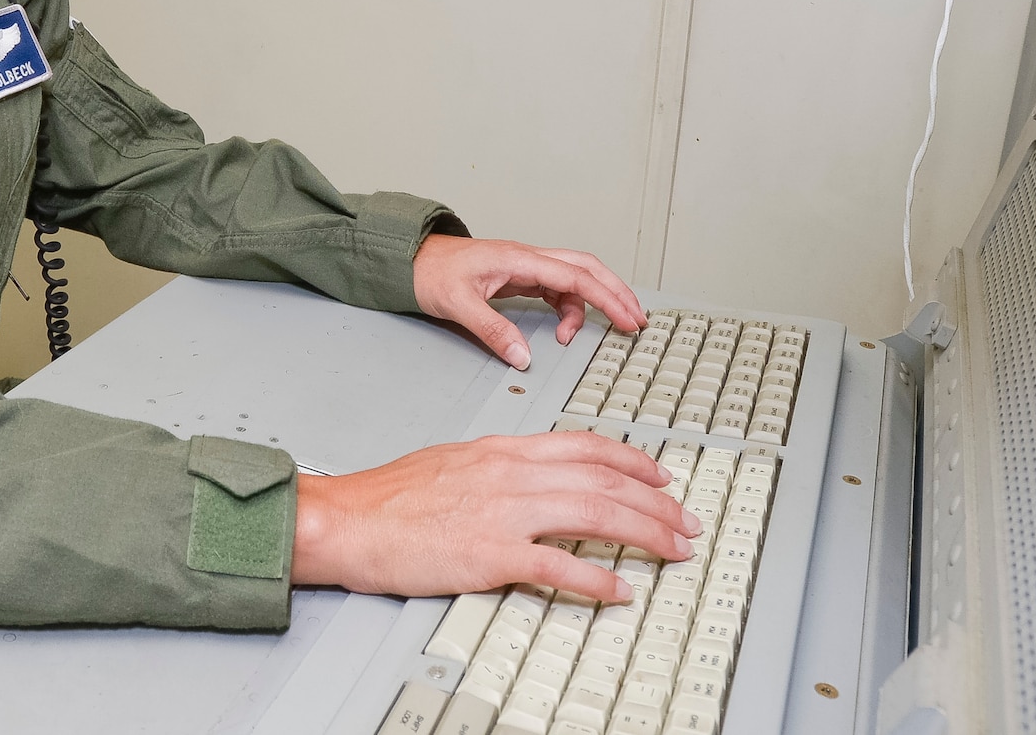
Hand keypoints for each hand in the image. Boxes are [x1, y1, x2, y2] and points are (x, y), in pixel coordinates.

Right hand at [289, 431, 697, 600]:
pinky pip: (558, 565)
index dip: (633, 461)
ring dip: (645, 533)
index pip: (585, 446)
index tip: (661, 476)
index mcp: (503, 449)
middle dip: (656, 502)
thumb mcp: (454, 462)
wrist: (349, 518)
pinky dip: (596, 579)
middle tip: (686, 521)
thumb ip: (500, 469)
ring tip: (673, 550)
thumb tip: (535, 481)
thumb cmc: (390, 497)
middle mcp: (511, 473)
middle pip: (604, 480)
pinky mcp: (490, 554)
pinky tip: (617, 590)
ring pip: (595, 513)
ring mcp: (504, 512)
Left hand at [413, 234, 645, 370]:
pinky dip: (570, 308)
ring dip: (592, 303)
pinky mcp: (520, 277)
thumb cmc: (431, 273)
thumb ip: (493, 331)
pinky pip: (557, 289)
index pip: (575, 275)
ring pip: (574, 278)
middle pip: (586, 268)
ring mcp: (525, 266)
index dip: (606, 297)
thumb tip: (523, 357)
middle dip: (616, 292)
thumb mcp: (459, 305)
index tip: (628, 318)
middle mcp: (527, 258)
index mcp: (519, 259)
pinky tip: (566, 330)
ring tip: (600, 331)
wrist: (411, 259)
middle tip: (637, 320)